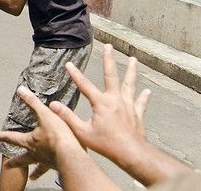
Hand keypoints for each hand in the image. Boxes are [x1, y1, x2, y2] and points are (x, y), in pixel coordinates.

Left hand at [0, 86, 83, 178]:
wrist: (72, 155)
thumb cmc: (58, 135)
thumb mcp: (45, 114)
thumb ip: (33, 102)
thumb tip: (20, 90)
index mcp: (30, 141)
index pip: (12, 137)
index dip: (2, 135)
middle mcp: (36, 154)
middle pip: (22, 159)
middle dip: (14, 162)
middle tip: (6, 166)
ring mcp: (47, 162)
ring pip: (37, 168)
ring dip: (35, 172)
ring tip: (32, 178)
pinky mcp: (58, 166)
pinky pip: (52, 170)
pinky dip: (51, 171)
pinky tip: (53, 173)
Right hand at [51, 44, 150, 162]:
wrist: (131, 153)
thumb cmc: (106, 144)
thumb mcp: (82, 132)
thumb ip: (67, 117)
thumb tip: (52, 105)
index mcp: (101, 103)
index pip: (84, 85)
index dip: (75, 74)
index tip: (69, 64)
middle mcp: (115, 100)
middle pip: (111, 76)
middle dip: (109, 60)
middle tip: (109, 46)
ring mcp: (128, 106)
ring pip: (130, 84)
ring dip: (131, 71)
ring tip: (133, 59)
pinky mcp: (137, 114)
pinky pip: (141, 102)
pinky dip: (143, 96)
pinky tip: (147, 91)